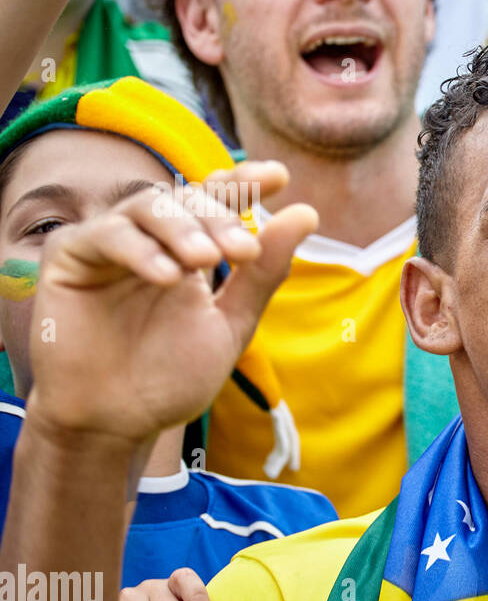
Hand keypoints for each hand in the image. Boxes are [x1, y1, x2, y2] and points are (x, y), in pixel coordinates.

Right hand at [24, 161, 316, 444]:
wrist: (120, 423)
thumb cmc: (172, 378)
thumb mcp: (231, 323)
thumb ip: (264, 272)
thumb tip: (306, 213)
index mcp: (189, 249)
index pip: (214, 199)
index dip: (243, 182)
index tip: (278, 177)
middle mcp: (149, 239)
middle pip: (185, 199)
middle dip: (220, 217)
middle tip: (243, 250)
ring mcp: (108, 245)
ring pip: (146, 207)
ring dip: (183, 228)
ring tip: (208, 260)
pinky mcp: (69, 258)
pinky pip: (104, 236)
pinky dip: (140, 250)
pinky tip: (168, 276)